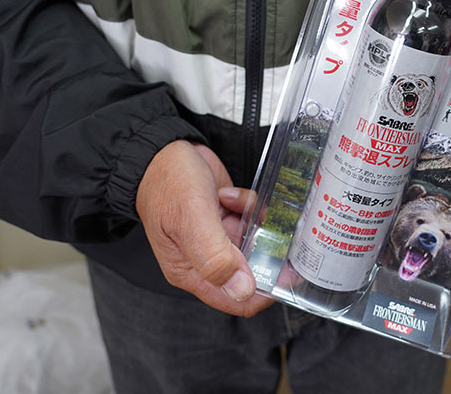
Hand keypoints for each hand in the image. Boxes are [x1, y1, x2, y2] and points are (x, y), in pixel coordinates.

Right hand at [136, 140, 272, 316]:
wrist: (162, 150)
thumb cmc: (166, 183)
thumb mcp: (190, 219)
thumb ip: (215, 256)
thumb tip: (241, 290)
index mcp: (191, 271)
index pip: (235, 300)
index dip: (264, 292)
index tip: (287, 275)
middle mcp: (206, 260)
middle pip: (251, 272)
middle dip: (268, 253)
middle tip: (281, 235)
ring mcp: (218, 239)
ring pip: (255, 243)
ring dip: (257, 223)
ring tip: (244, 205)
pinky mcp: (227, 219)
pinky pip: (252, 220)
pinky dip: (249, 206)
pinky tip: (232, 195)